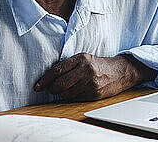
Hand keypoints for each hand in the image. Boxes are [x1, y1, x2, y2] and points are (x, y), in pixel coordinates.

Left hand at [34, 53, 157, 100]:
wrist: (119, 71)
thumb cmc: (98, 64)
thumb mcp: (84, 58)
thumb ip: (68, 65)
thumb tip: (49, 78)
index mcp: (81, 58)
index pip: (57, 70)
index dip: (45, 79)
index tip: (37, 86)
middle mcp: (85, 70)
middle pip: (60, 84)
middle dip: (52, 88)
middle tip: (51, 88)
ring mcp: (90, 83)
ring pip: (66, 94)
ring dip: (62, 94)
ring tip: (66, 89)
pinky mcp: (94, 93)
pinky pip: (76, 98)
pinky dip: (72, 96)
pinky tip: (76, 91)